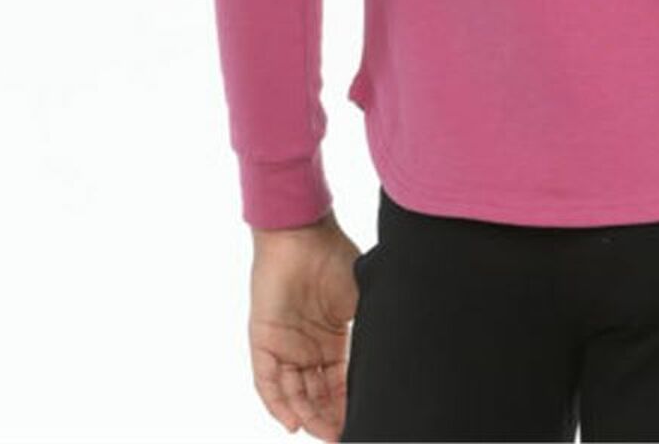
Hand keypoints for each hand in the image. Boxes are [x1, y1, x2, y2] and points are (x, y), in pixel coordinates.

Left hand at [248, 211, 360, 440]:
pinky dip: (278, 403)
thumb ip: (372, 329)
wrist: (303, 234)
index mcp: (330, 338)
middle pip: (316, 394)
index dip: (348, 405)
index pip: (339, 383)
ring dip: (308, 415)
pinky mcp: (263, 340)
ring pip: (293, 393)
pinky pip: (267, 380)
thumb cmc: (335, 258)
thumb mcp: (361, 300)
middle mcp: (306, 347)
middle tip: (344, 436)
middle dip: (329, 418)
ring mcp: (283, 345)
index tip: (362, 423)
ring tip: (325, 433)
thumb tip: (395, 355)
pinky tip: (294, 422)